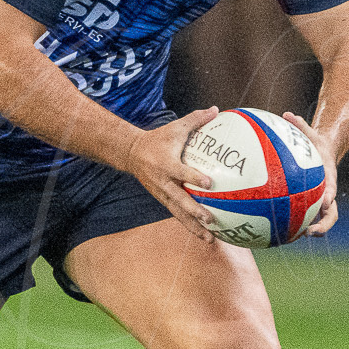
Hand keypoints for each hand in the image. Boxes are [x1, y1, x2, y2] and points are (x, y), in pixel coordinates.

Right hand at [125, 108, 222, 240]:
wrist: (132, 154)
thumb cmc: (158, 139)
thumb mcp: (175, 127)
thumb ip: (196, 119)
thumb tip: (217, 109)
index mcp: (166, 164)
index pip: (181, 172)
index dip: (194, 177)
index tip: (209, 183)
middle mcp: (163, 182)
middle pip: (179, 200)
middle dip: (194, 211)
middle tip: (210, 219)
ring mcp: (162, 194)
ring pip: (179, 213)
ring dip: (194, 227)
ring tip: (210, 239)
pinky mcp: (163, 200)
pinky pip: (178, 215)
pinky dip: (190, 226)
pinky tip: (205, 236)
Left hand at [283, 110, 339, 236]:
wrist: (325, 155)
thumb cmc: (316, 144)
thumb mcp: (311, 134)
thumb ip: (301, 126)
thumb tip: (288, 113)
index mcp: (329, 180)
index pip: (332, 191)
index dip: (330, 198)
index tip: (326, 202)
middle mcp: (327, 196)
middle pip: (329, 215)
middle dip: (323, 226)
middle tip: (310, 233)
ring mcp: (320, 204)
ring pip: (317, 223)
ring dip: (308, 233)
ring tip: (290, 240)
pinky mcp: (310, 208)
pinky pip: (303, 219)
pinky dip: (293, 227)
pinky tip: (275, 233)